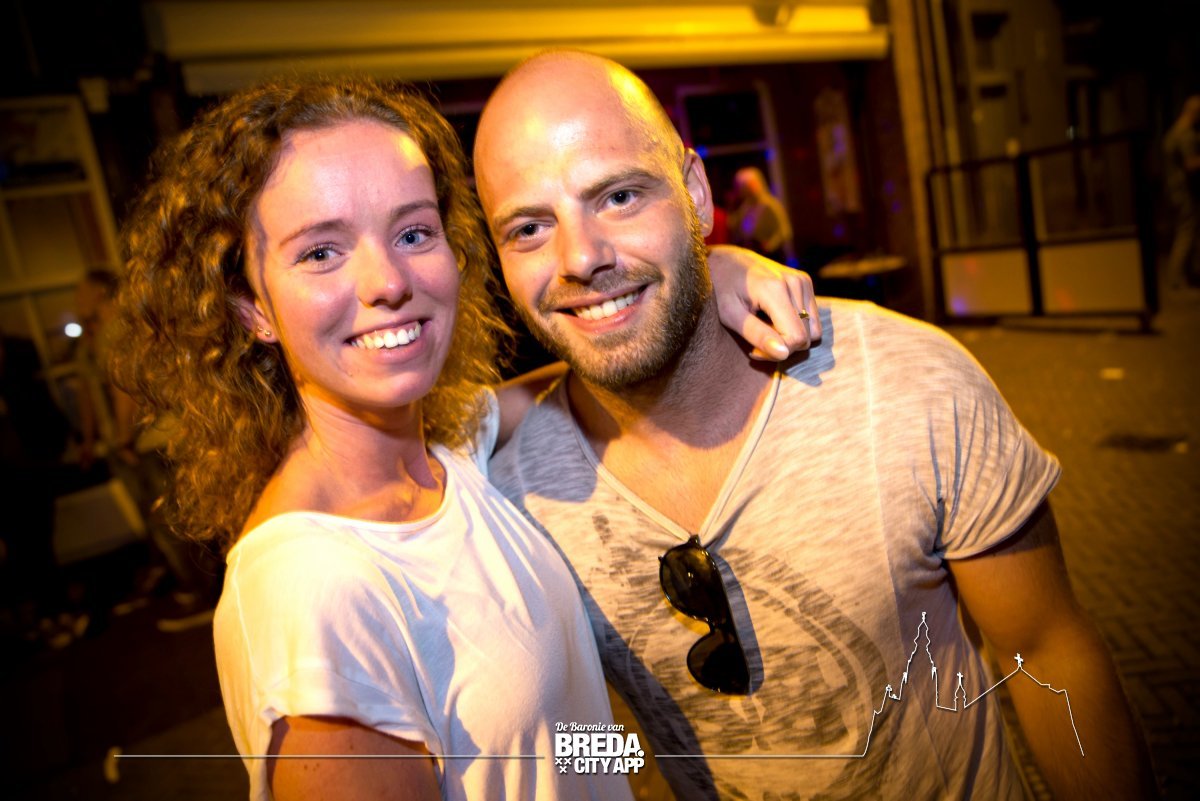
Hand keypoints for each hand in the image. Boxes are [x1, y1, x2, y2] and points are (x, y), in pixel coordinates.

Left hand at [708, 245, 820, 360]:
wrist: (724, 260)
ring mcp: (803, 280)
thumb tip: (783, 355)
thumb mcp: (730, 314)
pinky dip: (795, 326)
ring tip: (763, 329)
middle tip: (755, 342)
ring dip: (789, 338)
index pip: (796, 337)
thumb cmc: (721, 288)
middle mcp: (795, 282)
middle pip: (806, 337)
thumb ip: (757, 334)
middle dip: (782, 347)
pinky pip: (812, 319)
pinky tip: (772, 320)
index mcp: (776, 288)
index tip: (753, 350)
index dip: (776, 352)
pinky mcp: (805, 282)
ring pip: (812, 331)